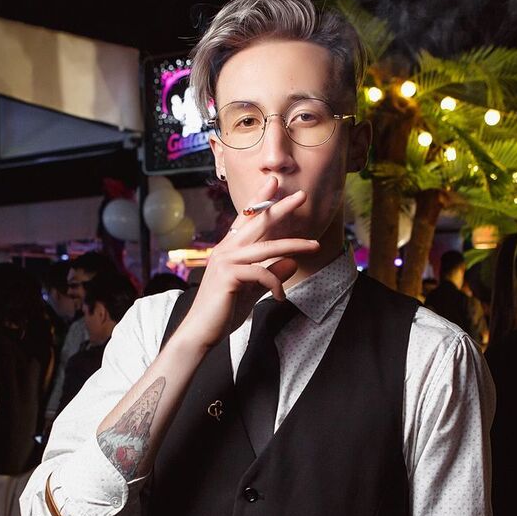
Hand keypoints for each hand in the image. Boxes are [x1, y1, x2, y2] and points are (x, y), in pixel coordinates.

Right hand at [175, 176, 315, 349]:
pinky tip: (280, 297)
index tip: (273, 184)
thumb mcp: (252, 290)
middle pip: (257, 222)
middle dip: (280, 207)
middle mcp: (225, 250)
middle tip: (300, 195)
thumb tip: (291, 263)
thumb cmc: (223, 311)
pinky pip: (262, 273)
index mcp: (229, 249)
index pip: (246, 219)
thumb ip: (271, 275)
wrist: (201, 331)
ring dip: (294, 245)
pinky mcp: (229, 275)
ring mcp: (226, 261)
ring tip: (315, 246)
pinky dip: (276, 284)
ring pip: (266, 247)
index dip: (260, 201)